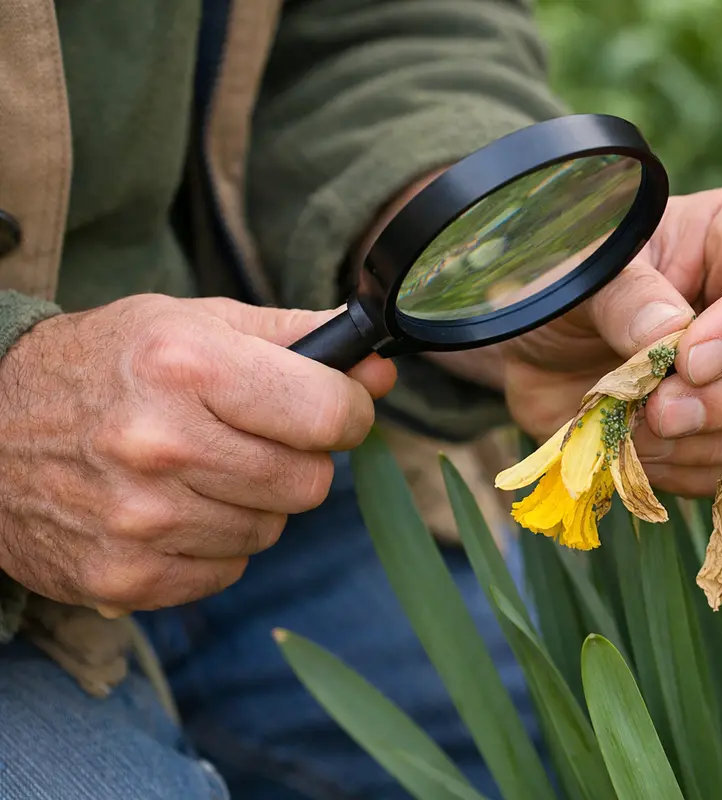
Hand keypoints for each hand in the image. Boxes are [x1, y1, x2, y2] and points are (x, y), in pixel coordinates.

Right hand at [0, 294, 395, 612]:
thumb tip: (380, 371)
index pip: (329, 414)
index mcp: (187, 365)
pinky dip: (213, 546)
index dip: (347, 413)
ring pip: (272, 530)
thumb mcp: (194, 323)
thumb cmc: (106, 366)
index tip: (334, 411)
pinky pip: (227, 572)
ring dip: (253, 503)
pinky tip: (172, 509)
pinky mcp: (124, 574)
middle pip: (310, 482)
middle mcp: (162, 444)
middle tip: (252, 438)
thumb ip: (299, 340)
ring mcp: (140, 518)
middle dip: (298, 459)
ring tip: (199, 470)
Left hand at [502, 186, 721, 496]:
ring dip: (704, 442)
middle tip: (660, 412)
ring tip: (634, 430)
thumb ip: (625, 295)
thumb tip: (668, 334)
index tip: (689, 361)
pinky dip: (689, 469)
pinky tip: (640, 451)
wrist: (546, 343)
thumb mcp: (586, 269)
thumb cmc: (573, 279)